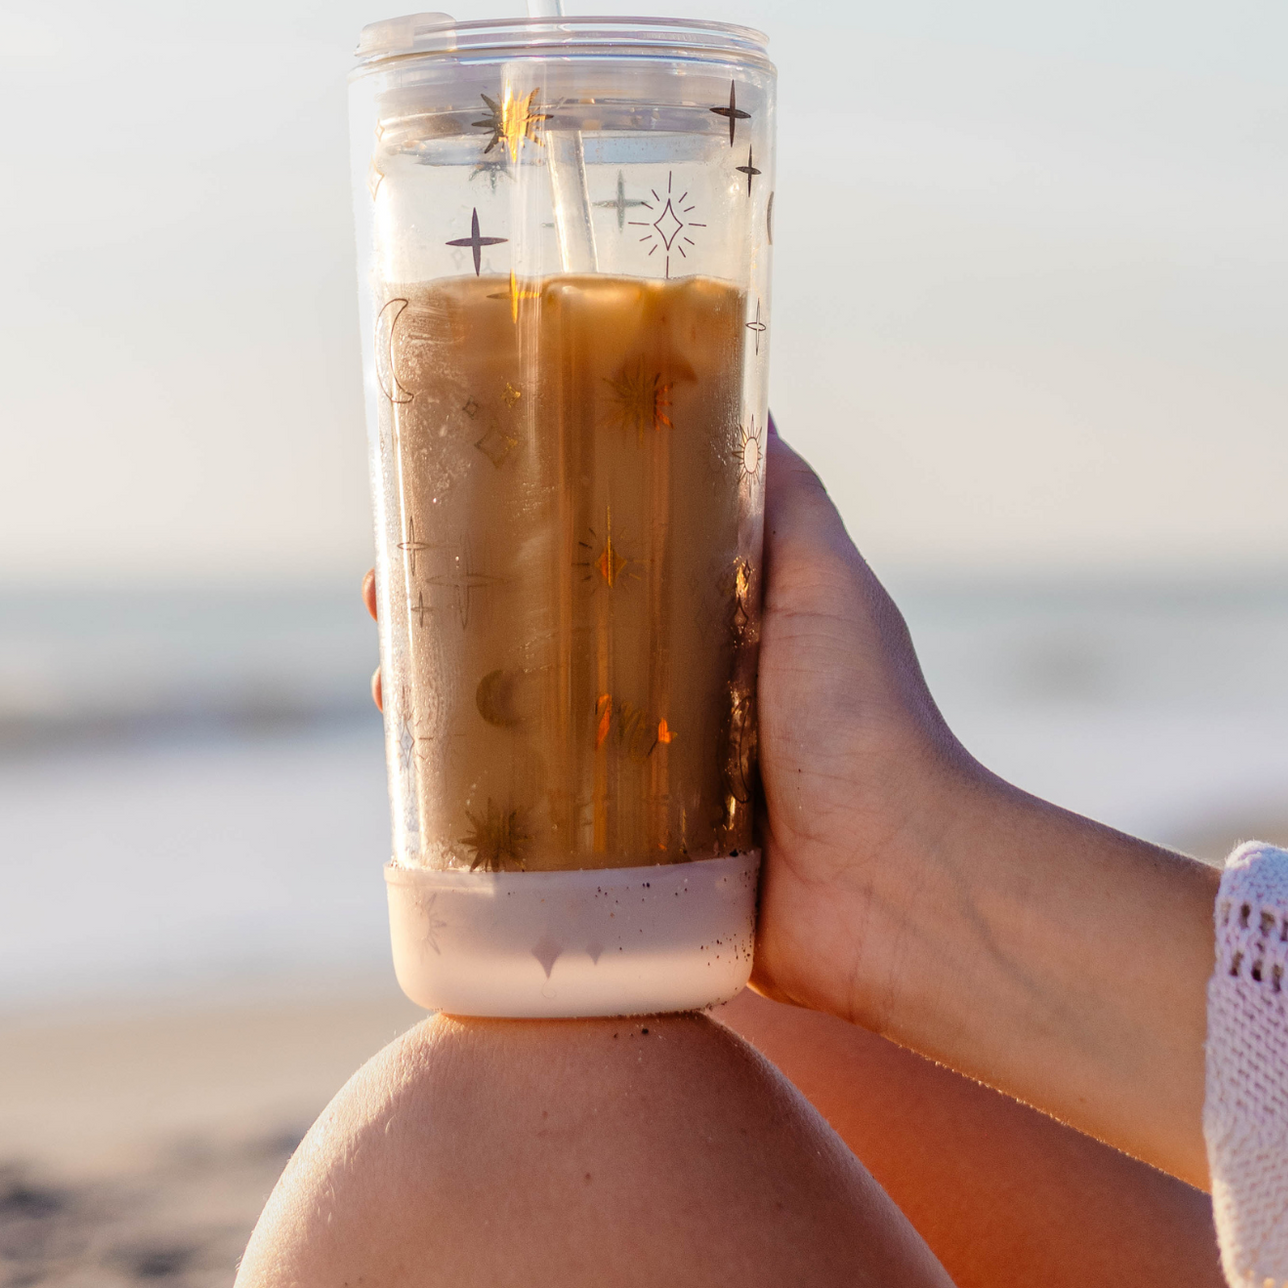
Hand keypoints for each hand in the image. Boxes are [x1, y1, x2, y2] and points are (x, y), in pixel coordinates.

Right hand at [359, 431, 1218, 1185]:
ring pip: (517, 732)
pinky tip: (415, 778)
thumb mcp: (826, 583)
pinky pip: (531, 830)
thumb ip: (784, 499)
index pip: (591, 567)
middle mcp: (664, 704)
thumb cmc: (868, 723)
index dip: (521, 536)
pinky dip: (471, 804)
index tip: (453, 503)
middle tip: (391, 591)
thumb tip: (745, 398)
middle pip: (537, 645)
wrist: (897, 889)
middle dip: (456, 617)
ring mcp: (636, 791)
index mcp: (706, 633)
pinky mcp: (621, 868)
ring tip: (390, 681)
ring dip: (443, 704)